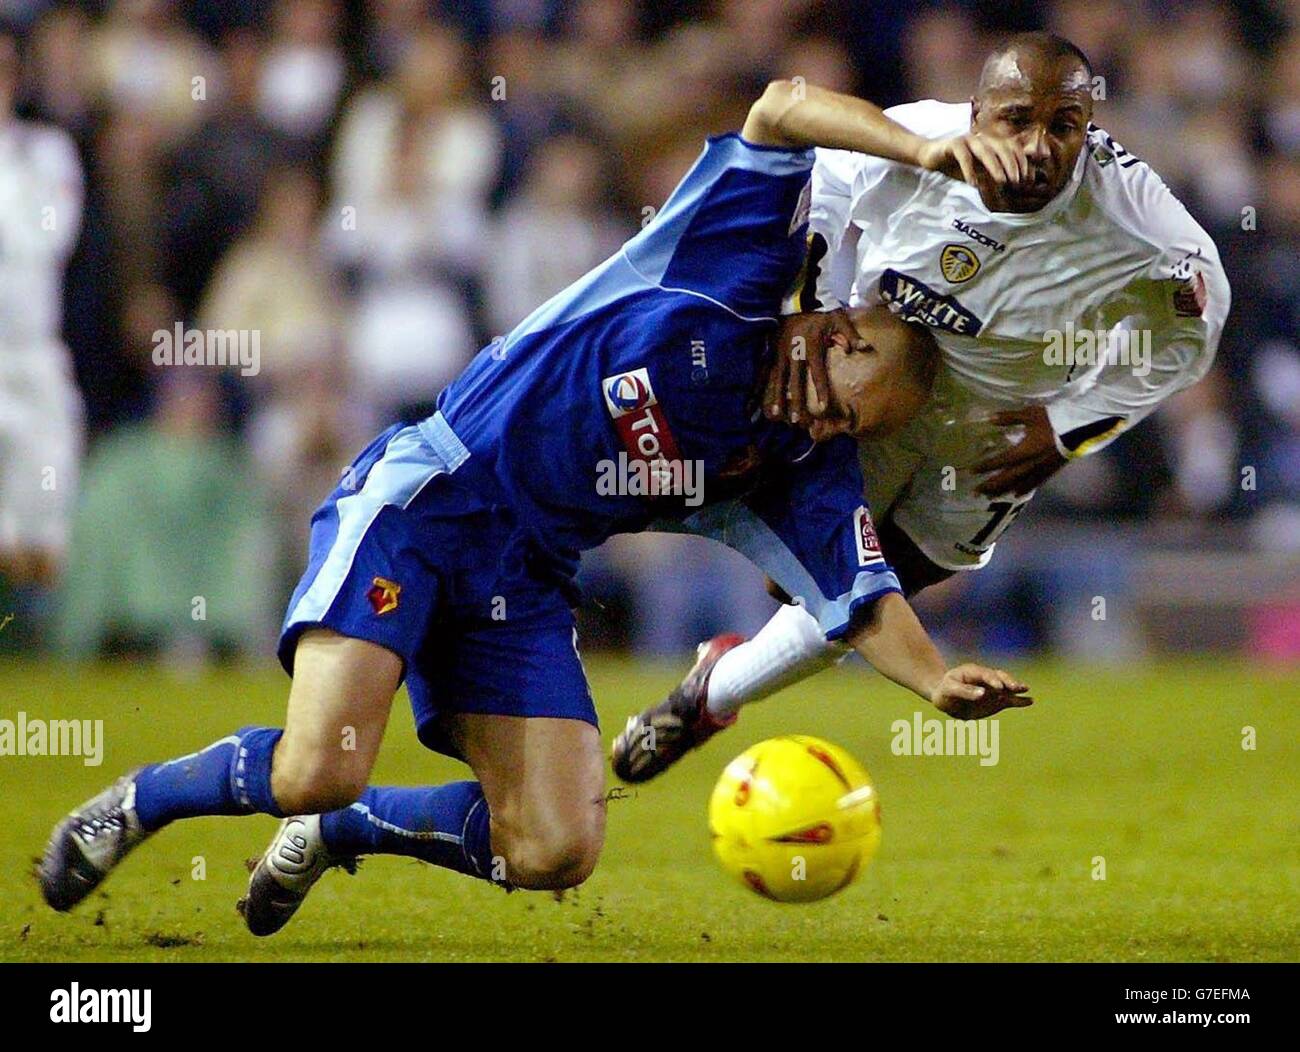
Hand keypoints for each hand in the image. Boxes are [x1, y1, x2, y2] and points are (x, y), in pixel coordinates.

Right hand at [763, 309, 865, 424]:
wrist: (798, 296)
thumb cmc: (821, 311)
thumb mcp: (839, 319)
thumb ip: (850, 335)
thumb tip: (865, 349)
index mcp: (812, 346)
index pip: (817, 373)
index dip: (821, 390)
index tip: (823, 407)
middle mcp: (794, 352)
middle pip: (794, 381)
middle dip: (795, 401)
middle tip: (796, 421)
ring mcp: (780, 351)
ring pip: (777, 378)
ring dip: (776, 397)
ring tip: (775, 414)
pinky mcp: (770, 349)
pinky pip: (764, 369)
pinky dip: (760, 384)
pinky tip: (756, 398)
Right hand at [915, 131, 1029, 190]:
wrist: (933, 158)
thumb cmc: (958, 166)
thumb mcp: (980, 171)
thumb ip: (996, 173)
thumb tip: (1016, 184)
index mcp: (992, 142)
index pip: (1013, 148)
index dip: (1022, 163)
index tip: (1026, 180)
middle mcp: (983, 138)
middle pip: (1003, 148)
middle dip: (1012, 165)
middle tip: (1016, 182)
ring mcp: (968, 139)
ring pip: (986, 151)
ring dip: (995, 167)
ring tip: (1001, 182)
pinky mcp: (953, 144)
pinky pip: (964, 157)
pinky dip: (970, 171)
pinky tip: (973, 184)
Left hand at [930, 664, 1032, 719]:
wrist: (947, 699)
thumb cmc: (945, 692)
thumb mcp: (949, 690)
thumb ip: (964, 692)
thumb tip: (982, 694)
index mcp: (973, 672)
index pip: (985, 674)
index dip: (992, 680)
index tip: (998, 687)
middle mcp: (986, 679)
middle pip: (1000, 677)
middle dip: (1008, 681)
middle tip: (1015, 687)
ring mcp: (993, 689)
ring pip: (1007, 687)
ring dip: (1016, 688)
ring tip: (1025, 689)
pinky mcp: (997, 700)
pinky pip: (1010, 700)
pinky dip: (1020, 701)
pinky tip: (1030, 701)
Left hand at [973, 406, 1066, 496]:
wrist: (1080, 429)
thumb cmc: (1054, 420)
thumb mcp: (1030, 415)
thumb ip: (1009, 418)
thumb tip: (989, 418)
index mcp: (1022, 451)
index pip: (999, 462)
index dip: (984, 467)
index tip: (971, 471)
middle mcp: (1029, 465)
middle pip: (1006, 478)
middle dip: (990, 485)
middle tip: (975, 492)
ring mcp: (1040, 470)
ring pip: (1018, 485)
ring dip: (1003, 491)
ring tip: (989, 497)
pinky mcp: (1050, 472)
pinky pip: (1034, 484)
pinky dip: (1023, 490)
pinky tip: (1016, 495)